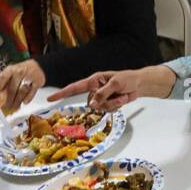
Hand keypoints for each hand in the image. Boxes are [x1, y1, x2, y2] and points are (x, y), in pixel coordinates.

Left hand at [0, 60, 44, 113]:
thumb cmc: (21, 71)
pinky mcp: (38, 82)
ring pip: (22, 92)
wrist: (38, 66)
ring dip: (17, 101)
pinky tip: (24, 102)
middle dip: (8, 100)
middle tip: (6, 106)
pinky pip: (32, 92)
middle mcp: (20, 72)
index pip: (3, 78)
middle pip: (12, 88)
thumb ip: (4, 82)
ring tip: (14, 106)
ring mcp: (30, 77)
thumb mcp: (10, 72)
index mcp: (11, 69)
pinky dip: (28, 98)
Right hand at [48, 66, 175, 109]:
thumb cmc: (128, 79)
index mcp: (94, 81)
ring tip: (122, 95)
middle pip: (92, 103)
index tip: (50, 98)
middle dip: (106, 101)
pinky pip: (108, 110)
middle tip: (118, 93)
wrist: (140, 84)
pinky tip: (123, 98)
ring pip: (101, 108)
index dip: (62, 93)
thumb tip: (91, 105)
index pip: (75, 87)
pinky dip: (117, 106)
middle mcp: (95, 89)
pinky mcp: (108, 104)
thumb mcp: (116, 83)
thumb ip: (102, 94)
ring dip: (114, 103)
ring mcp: (101, 98)